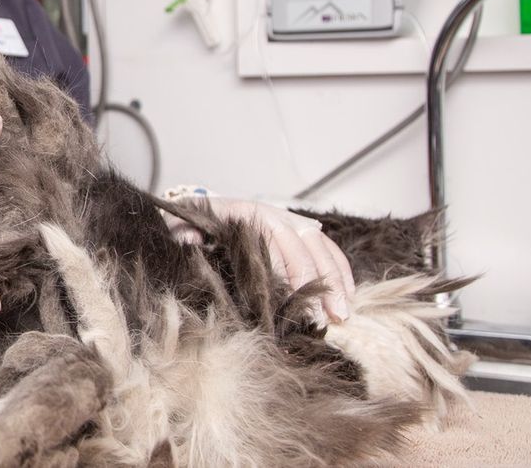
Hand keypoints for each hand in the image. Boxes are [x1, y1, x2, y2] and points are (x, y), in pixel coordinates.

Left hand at [167, 198, 355, 322]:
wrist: (192, 215)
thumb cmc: (188, 227)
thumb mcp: (181, 229)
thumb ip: (186, 235)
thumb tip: (190, 240)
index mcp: (245, 214)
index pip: (280, 242)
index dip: (296, 274)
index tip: (306, 305)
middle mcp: (271, 215)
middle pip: (307, 244)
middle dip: (324, 281)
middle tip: (335, 315)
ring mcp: (285, 221)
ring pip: (321, 245)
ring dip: (337, 278)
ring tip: (345, 311)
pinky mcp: (294, 232)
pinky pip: (324, 247)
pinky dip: (338, 269)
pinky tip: (349, 294)